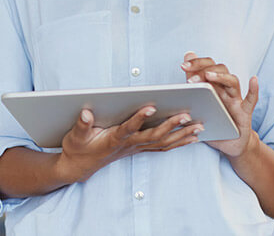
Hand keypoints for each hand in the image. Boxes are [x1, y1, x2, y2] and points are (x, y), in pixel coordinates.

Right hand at [56, 105, 202, 183]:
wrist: (79, 167)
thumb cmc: (77, 149)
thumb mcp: (74, 136)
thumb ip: (82, 124)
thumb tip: (86, 112)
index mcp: (113, 139)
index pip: (128, 128)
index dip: (139, 118)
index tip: (150, 106)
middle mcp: (128, 145)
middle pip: (153, 136)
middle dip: (171, 126)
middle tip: (187, 116)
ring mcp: (134, 148)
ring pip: (162, 143)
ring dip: (181, 135)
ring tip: (199, 126)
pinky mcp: (138, 149)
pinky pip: (162, 147)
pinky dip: (178, 142)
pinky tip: (191, 137)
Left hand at [180, 51, 258, 157]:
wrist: (228, 144)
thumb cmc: (211, 122)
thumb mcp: (197, 105)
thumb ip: (191, 86)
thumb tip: (181, 69)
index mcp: (212, 84)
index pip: (207, 66)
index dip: (196, 63)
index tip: (183, 65)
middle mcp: (225, 89)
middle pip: (220, 69)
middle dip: (204, 68)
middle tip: (190, 75)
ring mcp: (235, 99)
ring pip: (232, 81)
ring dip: (220, 76)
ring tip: (208, 75)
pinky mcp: (244, 113)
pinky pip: (251, 100)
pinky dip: (254, 90)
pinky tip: (253, 79)